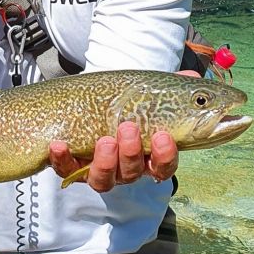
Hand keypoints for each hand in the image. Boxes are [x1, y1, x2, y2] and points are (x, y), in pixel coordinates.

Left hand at [49, 68, 200, 191]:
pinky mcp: (72, 167)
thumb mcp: (145, 94)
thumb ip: (170, 86)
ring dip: (105, 162)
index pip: (163, 166)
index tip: (163, 137)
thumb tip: (193, 74)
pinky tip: (59, 144)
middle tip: (128, 128)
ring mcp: (98, 170)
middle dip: (131, 153)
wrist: (87, 106)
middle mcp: (124, 168)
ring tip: (104, 140)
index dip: (165, 156)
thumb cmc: (124, 105)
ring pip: (104, 180)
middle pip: (132, 173)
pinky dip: (62, 159)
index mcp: (147, 155)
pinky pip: (67, 170)